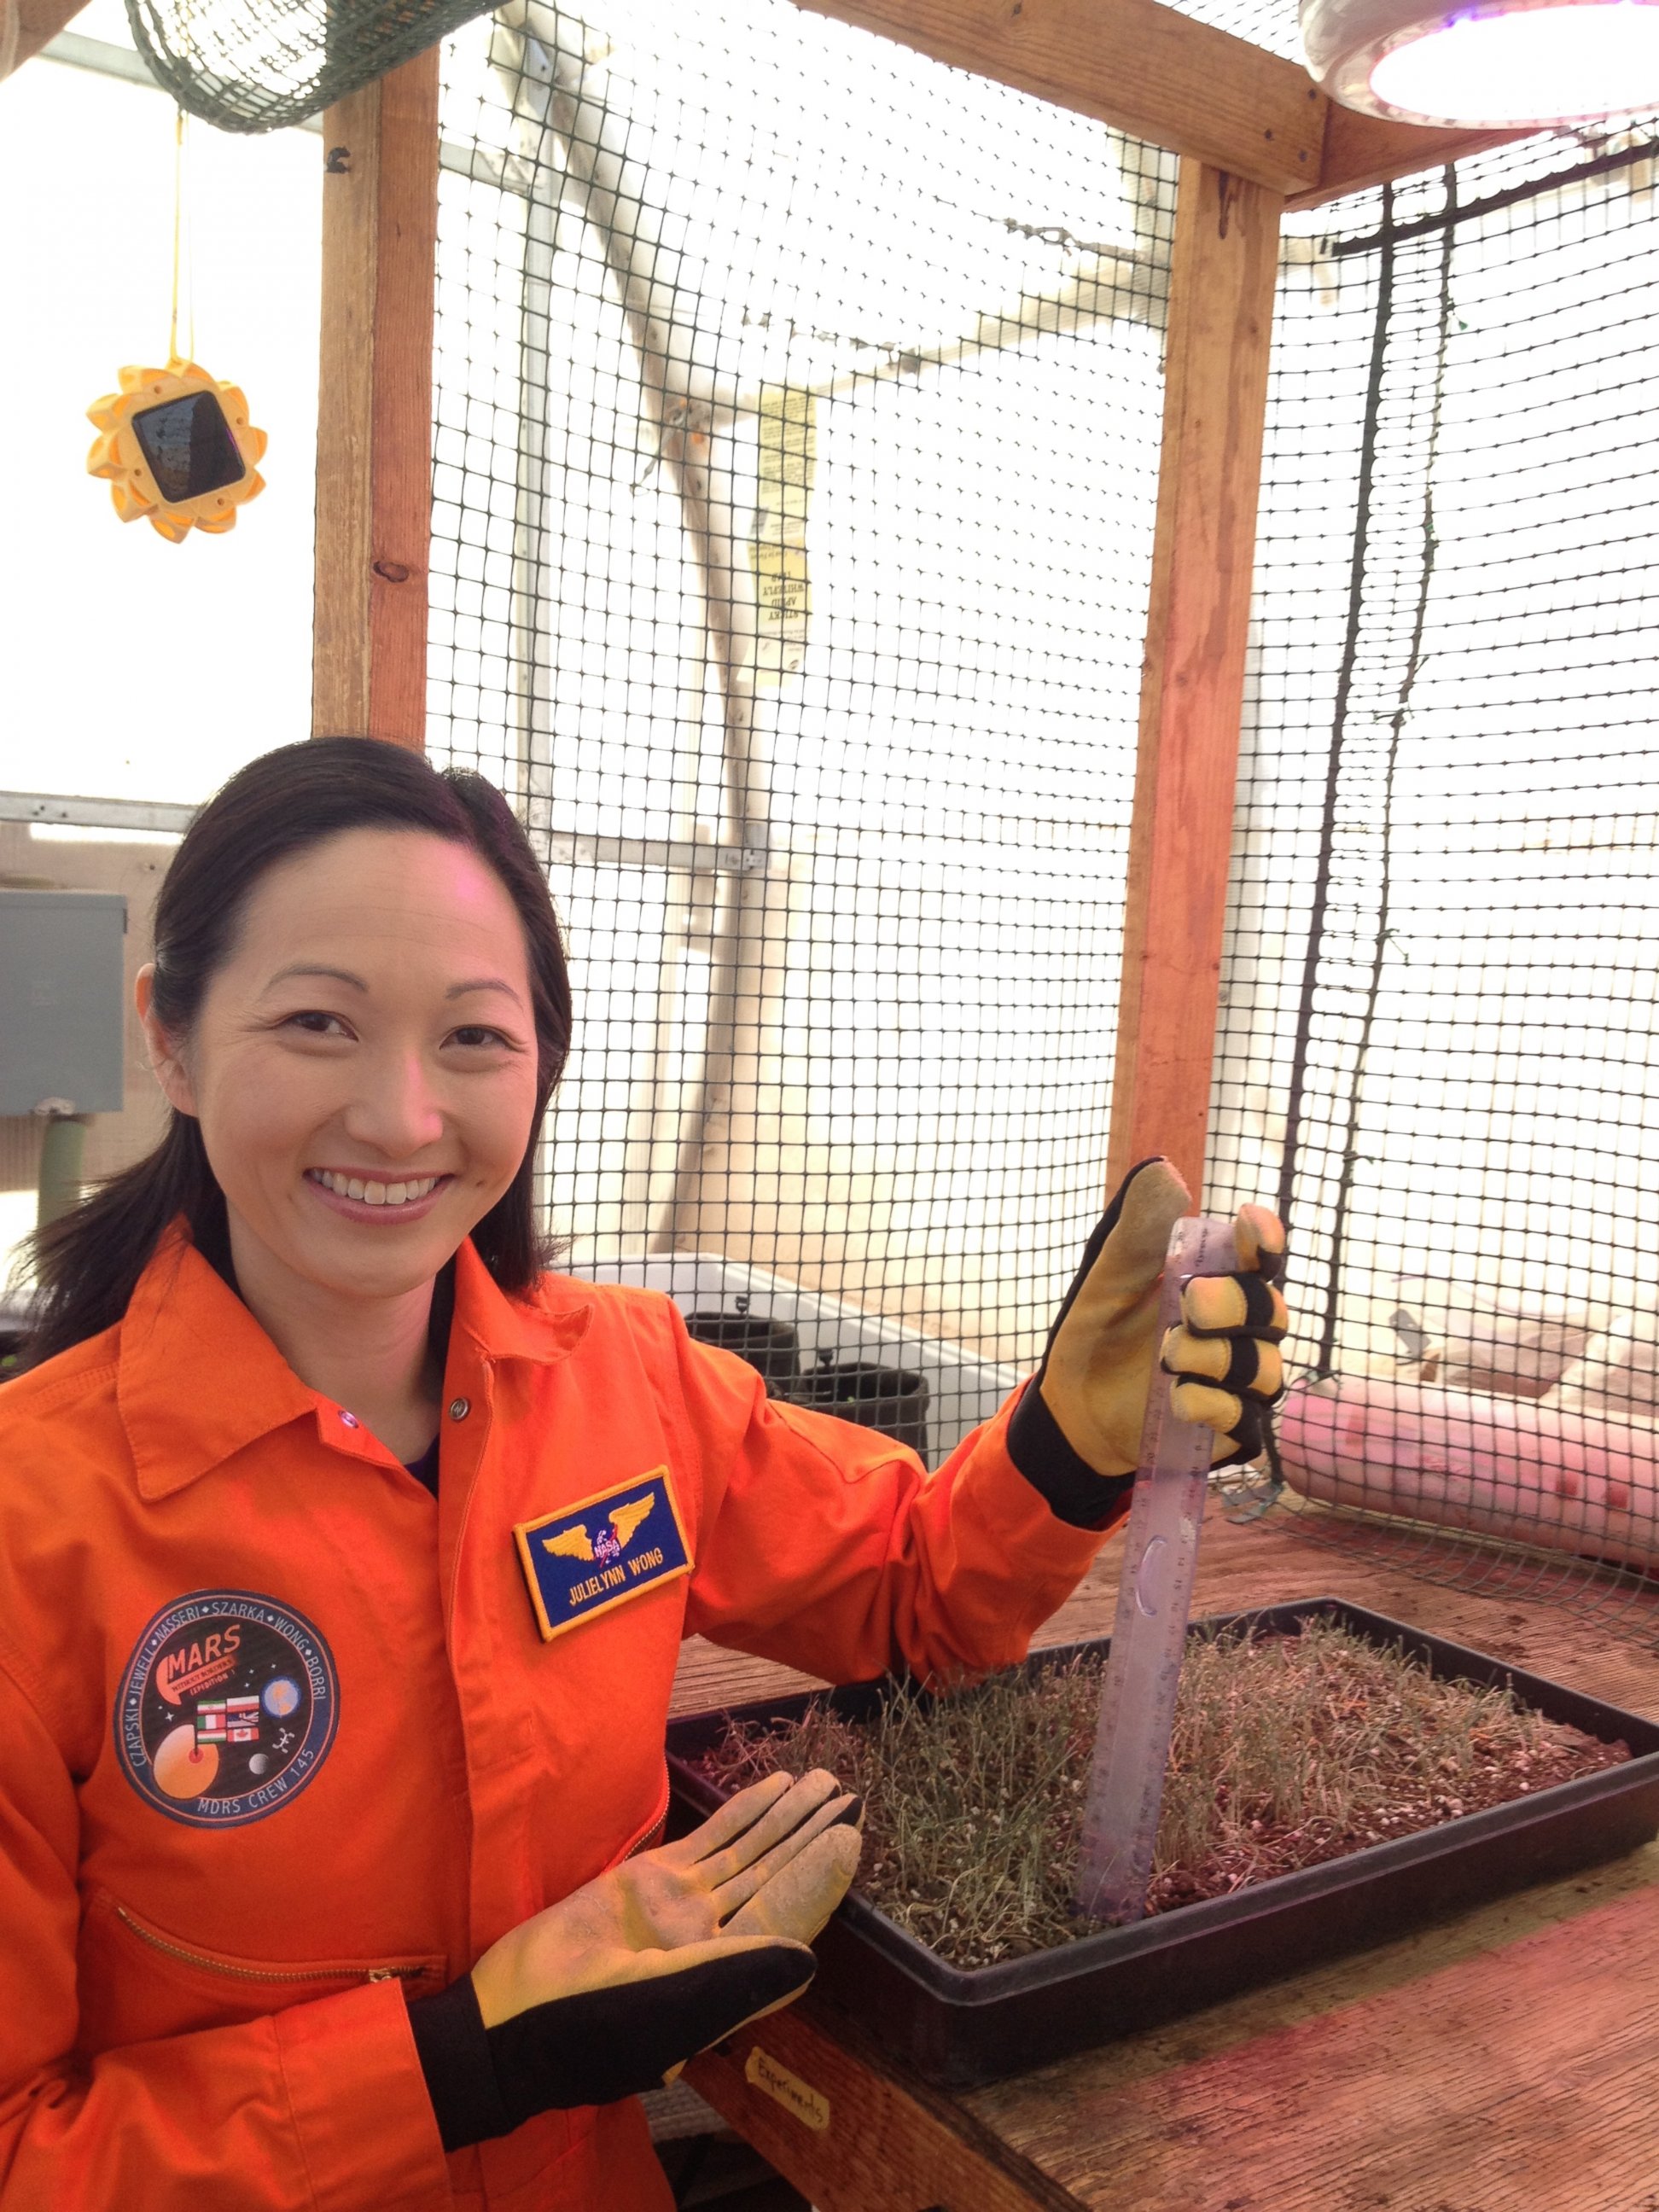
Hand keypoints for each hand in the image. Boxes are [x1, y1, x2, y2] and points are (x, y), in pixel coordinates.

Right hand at [423, 1770, 860, 2139]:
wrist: (513, 2016)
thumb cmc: (588, 2025)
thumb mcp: (667, 2005)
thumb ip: (736, 1978)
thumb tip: (808, 1959)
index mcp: (728, 1979)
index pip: (786, 1919)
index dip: (818, 1881)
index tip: (849, 1840)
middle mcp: (715, 1940)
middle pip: (775, 1878)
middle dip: (812, 1839)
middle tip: (850, 1797)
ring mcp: (683, 1907)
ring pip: (749, 1853)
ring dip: (786, 1817)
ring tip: (823, 1783)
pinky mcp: (649, 1880)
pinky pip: (710, 1839)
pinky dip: (743, 1811)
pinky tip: (773, 1787)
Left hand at [1037, 1158, 1286, 1477]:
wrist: (1073, 1405)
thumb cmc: (1101, 1330)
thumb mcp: (1109, 1276)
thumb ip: (1137, 1229)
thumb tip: (1164, 1171)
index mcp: (1218, 1280)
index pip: (1261, 1254)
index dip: (1266, 1239)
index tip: (1251, 1229)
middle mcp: (1241, 1328)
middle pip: (1269, 1309)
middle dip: (1232, 1304)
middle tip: (1188, 1304)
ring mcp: (1241, 1379)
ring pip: (1262, 1366)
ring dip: (1214, 1358)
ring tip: (1166, 1357)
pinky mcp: (1231, 1426)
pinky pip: (1246, 1417)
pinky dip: (1213, 1404)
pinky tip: (1178, 1398)